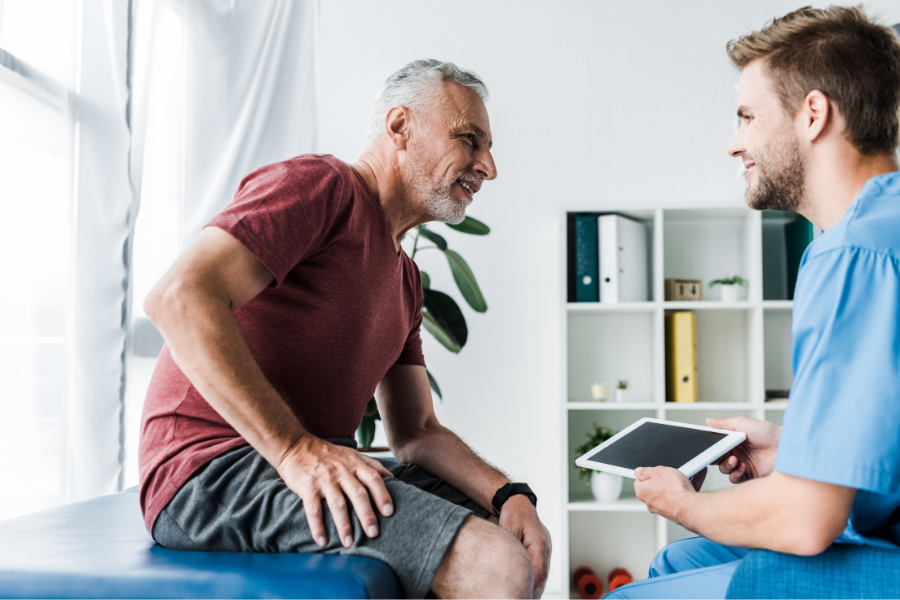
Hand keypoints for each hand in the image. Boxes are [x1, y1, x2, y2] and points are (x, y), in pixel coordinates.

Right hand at [276, 435, 393, 547]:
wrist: (295, 445)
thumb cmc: (327, 453)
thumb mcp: (352, 453)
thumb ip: (372, 464)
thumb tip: (392, 477)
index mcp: (354, 464)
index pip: (373, 479)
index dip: (382, 495)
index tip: (389, 512)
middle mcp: (341, 471)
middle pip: (358, 494)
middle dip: (367, 515)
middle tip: (373, 533)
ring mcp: (324, 479)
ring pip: (337, 504)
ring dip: (344, 525)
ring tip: (349, 543)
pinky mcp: (307, 487)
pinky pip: (313, 509)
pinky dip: (317, 526)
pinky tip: (322, 540)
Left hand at [499, 495, 551, 597]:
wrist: (517, 502)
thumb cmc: (513, 513)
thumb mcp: (508, 530)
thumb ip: (511, 549)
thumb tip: (509, 567)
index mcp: (539, 543)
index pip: (539, 571)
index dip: (532, 586)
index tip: (524, 594)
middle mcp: (545, 546)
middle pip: (543, 575)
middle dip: (535, 590)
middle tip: (524, 598)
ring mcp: (546, 547)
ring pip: (544, 572)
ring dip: (536, 586)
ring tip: (525, 596)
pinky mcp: (542, 548)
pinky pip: (542, 566)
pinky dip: (536, 578)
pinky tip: (529, 587)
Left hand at [634, 466, 705, 524]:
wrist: (689, 507)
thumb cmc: (673, 490)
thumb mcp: (657, 471)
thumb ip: (645, 470)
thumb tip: (638, 471)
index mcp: (642, 492)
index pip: (639, 481)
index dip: (648, 473)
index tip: (655, 471)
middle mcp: (651, 503)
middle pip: (655, 486)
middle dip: (664, 479)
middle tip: (671, 474)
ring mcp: (664, 508)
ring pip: (670, 491)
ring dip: (677, 484)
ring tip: (685, 477)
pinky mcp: (677, 511)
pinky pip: (681, 497)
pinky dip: (687, 489)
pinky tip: (696, 480)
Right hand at [706, 417, 780, 482]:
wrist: (785, 447)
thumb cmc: (769, 433)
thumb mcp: (743, 423)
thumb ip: (724, 423)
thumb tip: (708, 421)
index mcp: (733, 440)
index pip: (716, 445)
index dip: (710, 447)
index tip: (707, 448)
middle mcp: (737, 453)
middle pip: (717, 458)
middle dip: (715, 458)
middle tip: (719, 454)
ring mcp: (742, 464)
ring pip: (724, 469)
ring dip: (726, 465)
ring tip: (734, 460)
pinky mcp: (749, 476)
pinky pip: (734, 478)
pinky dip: (735, 473)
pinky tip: (742, 467)